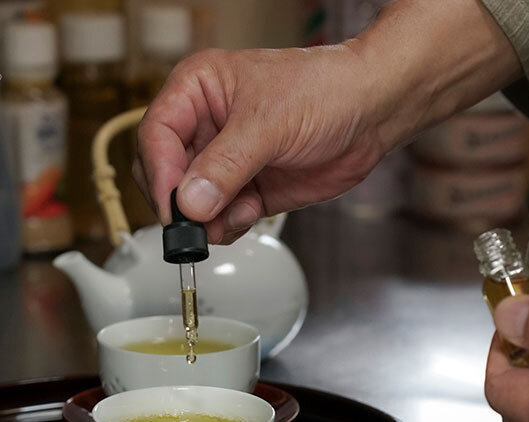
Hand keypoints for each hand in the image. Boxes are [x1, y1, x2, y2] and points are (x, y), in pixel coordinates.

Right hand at [134, 0, 520, 243]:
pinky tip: (252, 210)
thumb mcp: (270, 122)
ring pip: (189, 203)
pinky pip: (218, 218)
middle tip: (201, 221)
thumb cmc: (326, 90)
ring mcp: (224, 161)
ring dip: (208, 218)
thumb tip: (190, 201)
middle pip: (164, 174)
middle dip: (182, 202)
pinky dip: (228, 225)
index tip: (174, 205)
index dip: (160, 173)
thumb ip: (226, 165)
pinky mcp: (245, 188)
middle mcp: (204, 126)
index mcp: (197, 91)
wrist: (371, 112)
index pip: (156, 135)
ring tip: (241, 209)